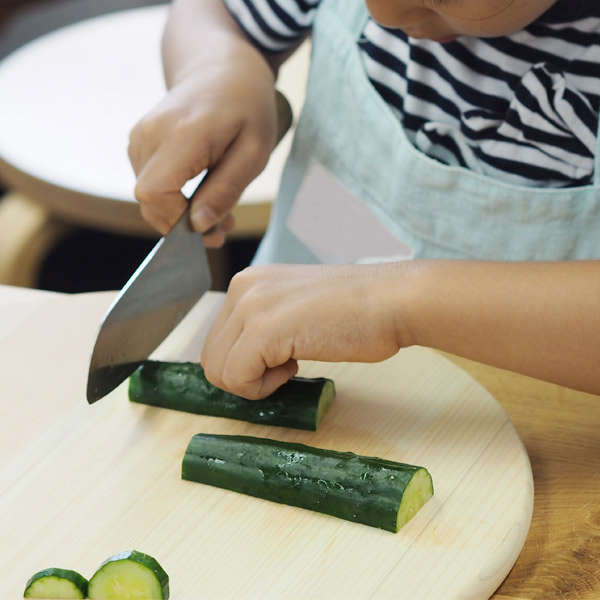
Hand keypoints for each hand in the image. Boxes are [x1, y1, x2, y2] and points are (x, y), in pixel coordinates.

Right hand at [128, 57, 276, 242]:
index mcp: (181, 134)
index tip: (213, 230)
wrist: (222, 67)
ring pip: (148, 196)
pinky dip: (174, 197)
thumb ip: (225, 191)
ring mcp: (139, 136)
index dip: (177, 221)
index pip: (155, 194)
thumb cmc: (246, 107)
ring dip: (180, 212)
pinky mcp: (139, 142)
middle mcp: (150, 133)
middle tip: (224, 227)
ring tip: (218, 205)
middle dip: (183, 223)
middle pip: (148, 200)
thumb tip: (198, 226)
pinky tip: (200, 191)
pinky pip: (150, 184)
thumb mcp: (253, 153)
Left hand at [201, 263, 405, 398]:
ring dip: (254, 382)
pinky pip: (237, 379)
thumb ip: (263, 326)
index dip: (246, 364)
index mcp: (248, 283)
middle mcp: (242, 288)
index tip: (280, 357)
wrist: (391, 301)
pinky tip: (296, 367)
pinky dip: (263, 388)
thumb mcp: (293, 310)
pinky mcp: (264, 329)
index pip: (218, 341)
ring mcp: (251, 306)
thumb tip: (242, 361)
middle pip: (212, 358)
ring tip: (292, 365)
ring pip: (218, 371)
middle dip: (246, 375)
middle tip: (286, 366)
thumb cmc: (356, 311)